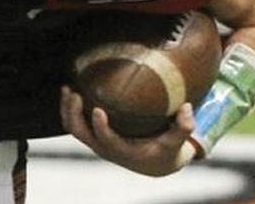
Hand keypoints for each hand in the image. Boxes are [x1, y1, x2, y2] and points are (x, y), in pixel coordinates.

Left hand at [60, 85, 196, 175]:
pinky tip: (71, 90)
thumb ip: (184, 127)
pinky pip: (74, 123)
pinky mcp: (93, 135)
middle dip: (73, 114)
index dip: (100, 127)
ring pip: (73, 128)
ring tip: (67, 89)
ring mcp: (96, 142)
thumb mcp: (176, 142)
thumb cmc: (165, 150)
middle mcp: (105, 147)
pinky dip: (69, 109)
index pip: (107, 140)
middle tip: (74, 93)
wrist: (154, 164)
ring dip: (66, 109)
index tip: (97, 110)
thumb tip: (188, 108)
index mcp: (122, 151)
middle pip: (80, 132)